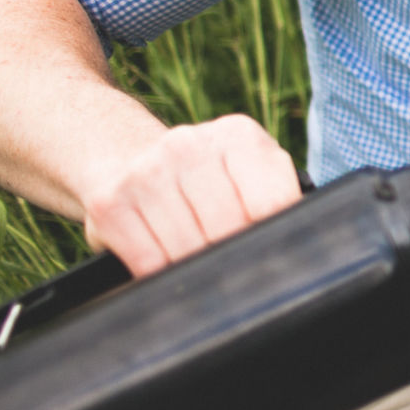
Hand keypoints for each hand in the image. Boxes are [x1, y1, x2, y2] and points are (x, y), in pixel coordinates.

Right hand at [78, 114, 301, 277]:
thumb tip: (298, 246)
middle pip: (229, 230)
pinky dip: (162, 273)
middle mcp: (190, 145)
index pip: (273, 204)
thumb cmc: (205, 176)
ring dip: (197, 268)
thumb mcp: (247, 170)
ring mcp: (147, 171)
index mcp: (239, 136)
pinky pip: (149, 261)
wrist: (123, 153)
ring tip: (198, 258)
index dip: (273, 240)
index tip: (269, 256)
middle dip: (233, 256)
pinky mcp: (110, 201)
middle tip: (232, 264)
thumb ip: (275, 198)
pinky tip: (167, 261)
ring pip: (189, 250)